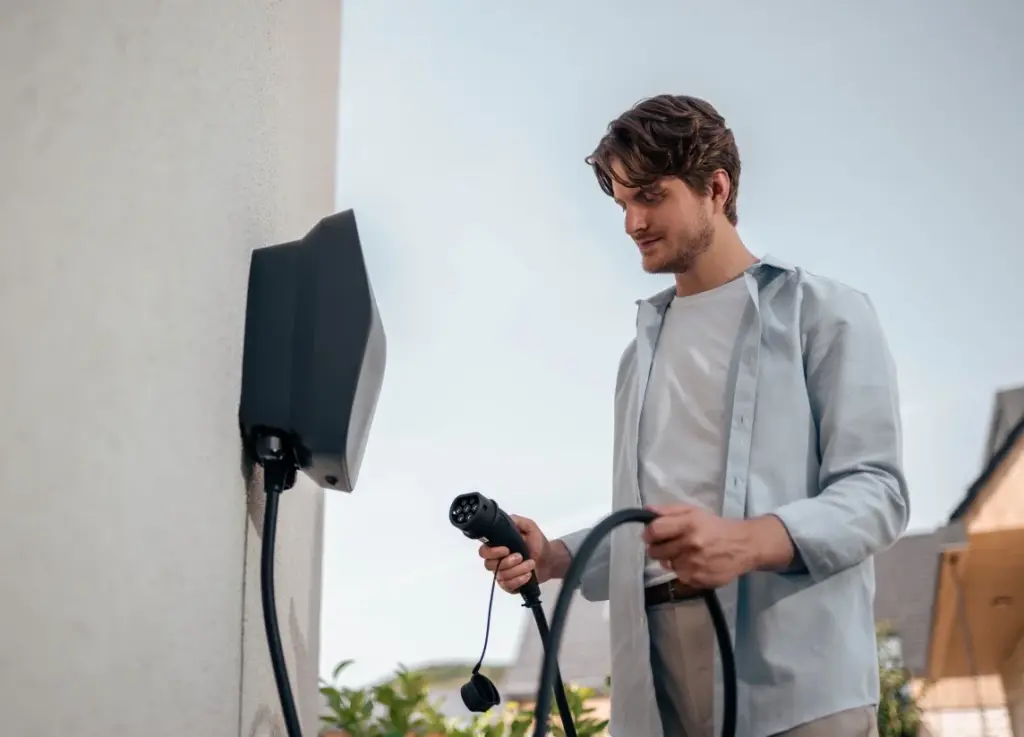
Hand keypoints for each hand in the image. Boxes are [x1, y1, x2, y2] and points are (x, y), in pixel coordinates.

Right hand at [478, 515, 556, 593]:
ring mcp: (502, 574)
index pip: (484, 551)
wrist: (549, 559)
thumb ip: (516, 521)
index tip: (507, 549)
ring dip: (518, 570)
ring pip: (501, 576)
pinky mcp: (509, 585)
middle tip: (520, 557)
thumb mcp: (529, 527)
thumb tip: (503, 520)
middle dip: (506, 562)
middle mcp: (497, 561)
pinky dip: (518, 581)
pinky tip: (528, 575)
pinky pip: (507, 586)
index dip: (492, 552)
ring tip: (531, 564)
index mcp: (498, 546)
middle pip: (489, 565)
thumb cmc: (537, 543)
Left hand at [642, 504, 758, 589]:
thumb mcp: (694, 512)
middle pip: (655, 551)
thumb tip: (647, 511)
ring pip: (666, 564)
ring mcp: (693, 564)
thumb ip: (668, 511)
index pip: (654, 531)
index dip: (648, 533)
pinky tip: (694, 563)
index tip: (651, 535)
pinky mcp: (697, 579)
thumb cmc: (715, 527)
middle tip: (667, 545)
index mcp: (688, 524)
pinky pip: (679, 576)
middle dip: (657, 548)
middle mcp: (690, 545)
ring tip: (685, 553)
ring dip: (671, 560)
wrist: (743, 546)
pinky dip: (682, 570)